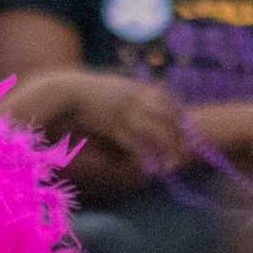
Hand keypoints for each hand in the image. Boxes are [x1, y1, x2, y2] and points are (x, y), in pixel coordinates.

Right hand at [69, 72, 186, 175]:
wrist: (67, 91)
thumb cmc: (90, 90)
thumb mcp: (115, 84)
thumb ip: (133, 90)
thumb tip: (149, 95)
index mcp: (137, 87)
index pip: (169, 100)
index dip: (180, 116)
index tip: (186, 130)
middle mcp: (135, 98)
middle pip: (168, 117)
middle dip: (180, 136)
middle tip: (185, 153)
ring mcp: (125, 112)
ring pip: (155, 133)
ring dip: (166, 151)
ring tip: (170, 167)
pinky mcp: (112, 125)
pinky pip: (134, 144)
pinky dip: (143, 156)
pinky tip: (147, 167)